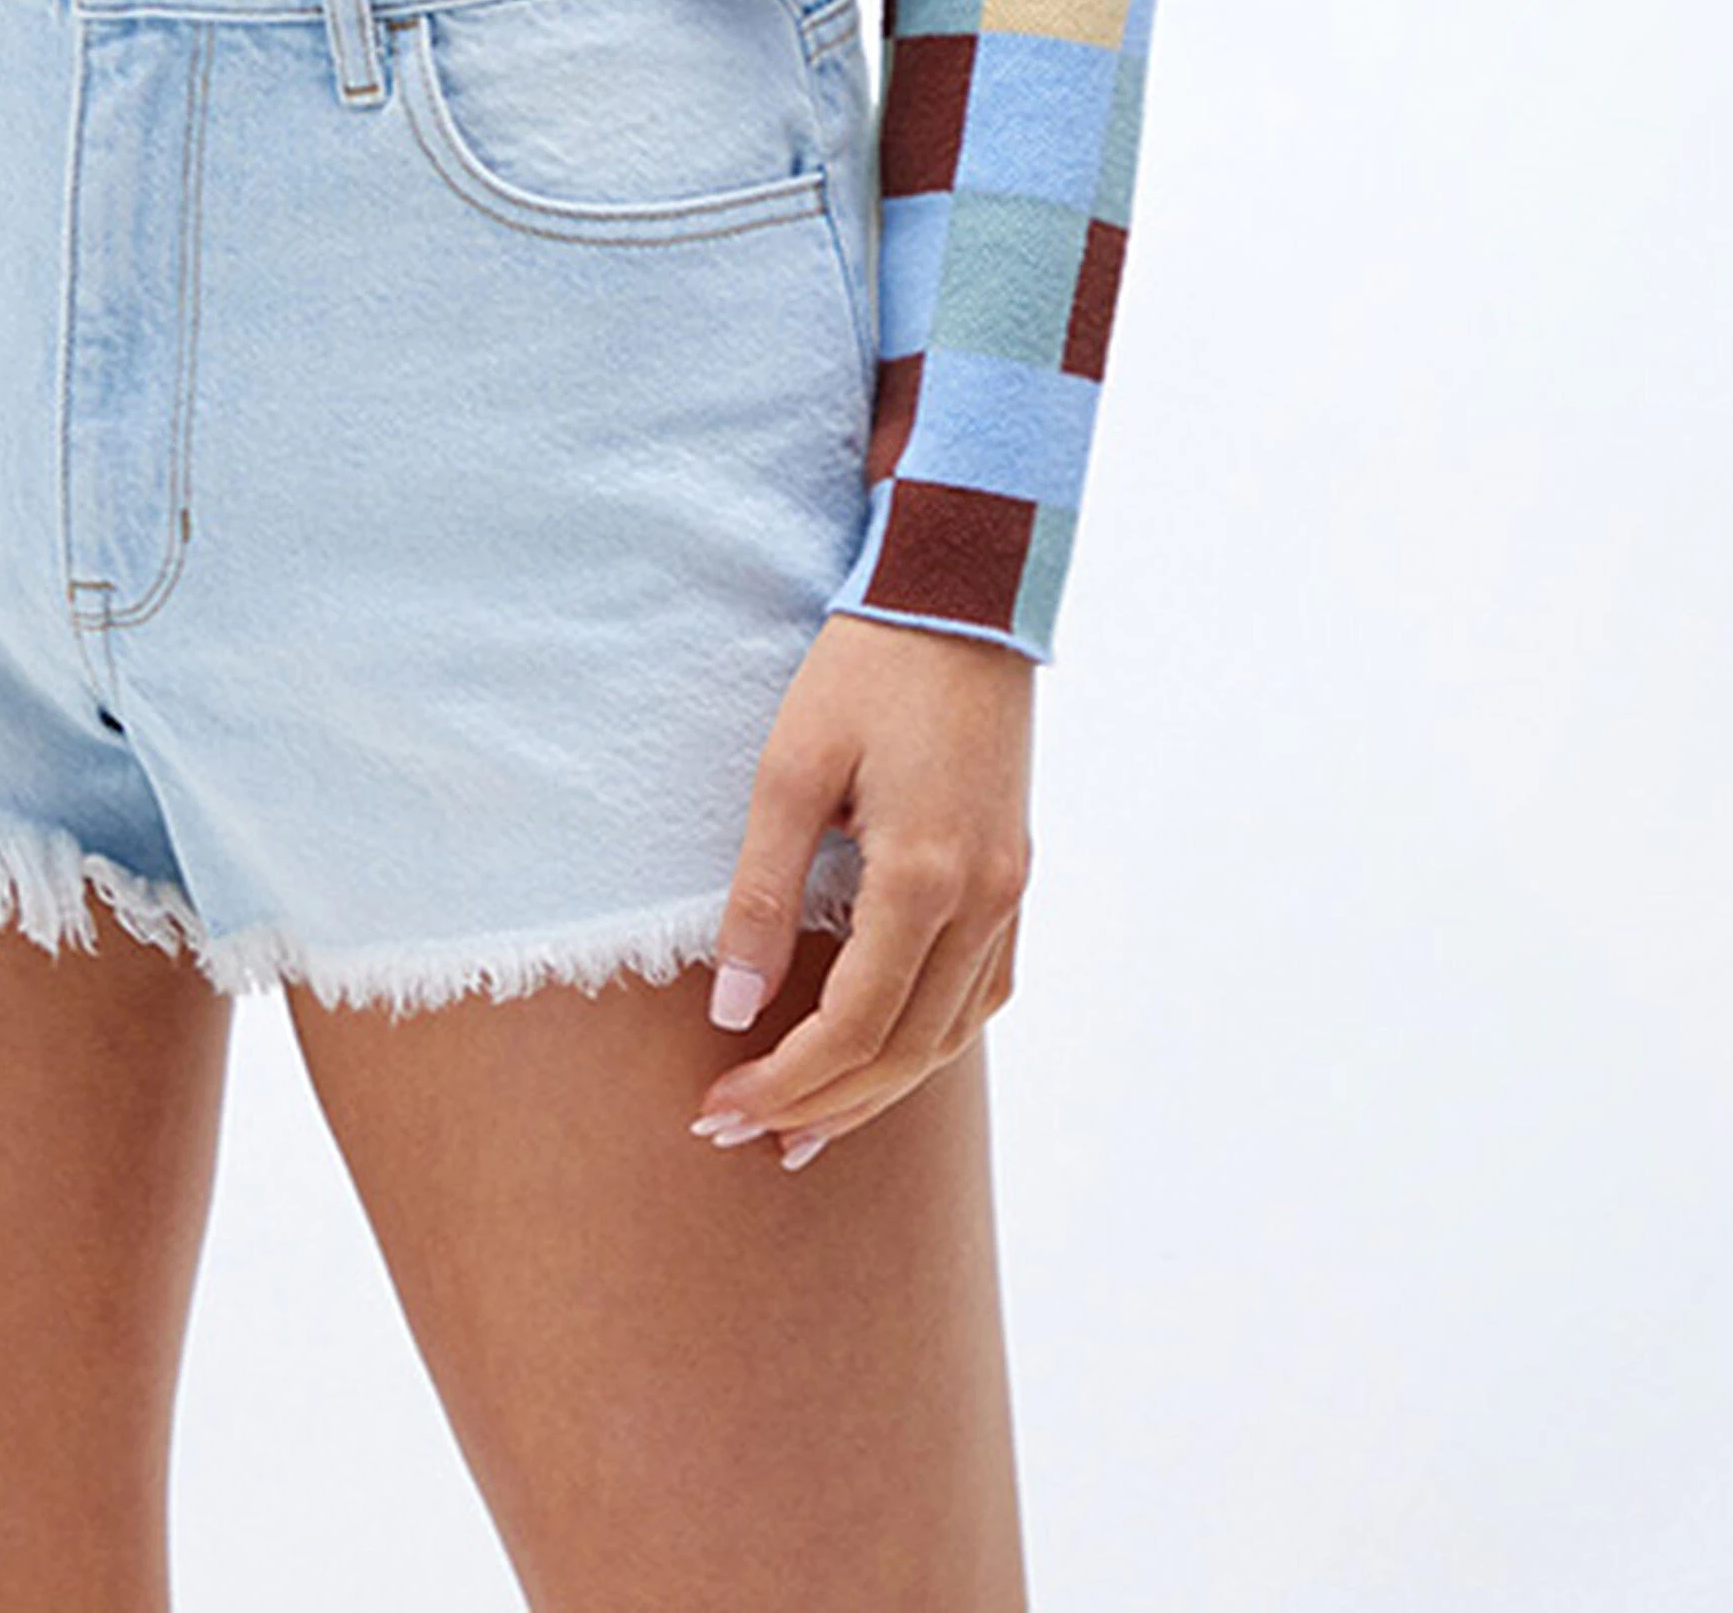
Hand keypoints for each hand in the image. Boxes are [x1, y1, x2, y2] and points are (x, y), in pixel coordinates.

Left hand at [691, 612, 1032, 1163]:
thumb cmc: (865, 668)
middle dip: (820, 1107)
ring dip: (876, 1091)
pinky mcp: (1015, 876)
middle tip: (742, 1138)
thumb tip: (730, 1008)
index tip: (717, 1110)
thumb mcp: (790, 769)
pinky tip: (884, 1057)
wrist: (962, 594)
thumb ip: (761, 894)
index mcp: (925, 878)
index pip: (851, 1028)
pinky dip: (928, 1042)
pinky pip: (981, 994)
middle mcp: (982, 901)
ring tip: (804, 1129)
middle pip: (904, 1052)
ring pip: (949, 1037)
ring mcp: (1009, 892)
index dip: (781, 1083)